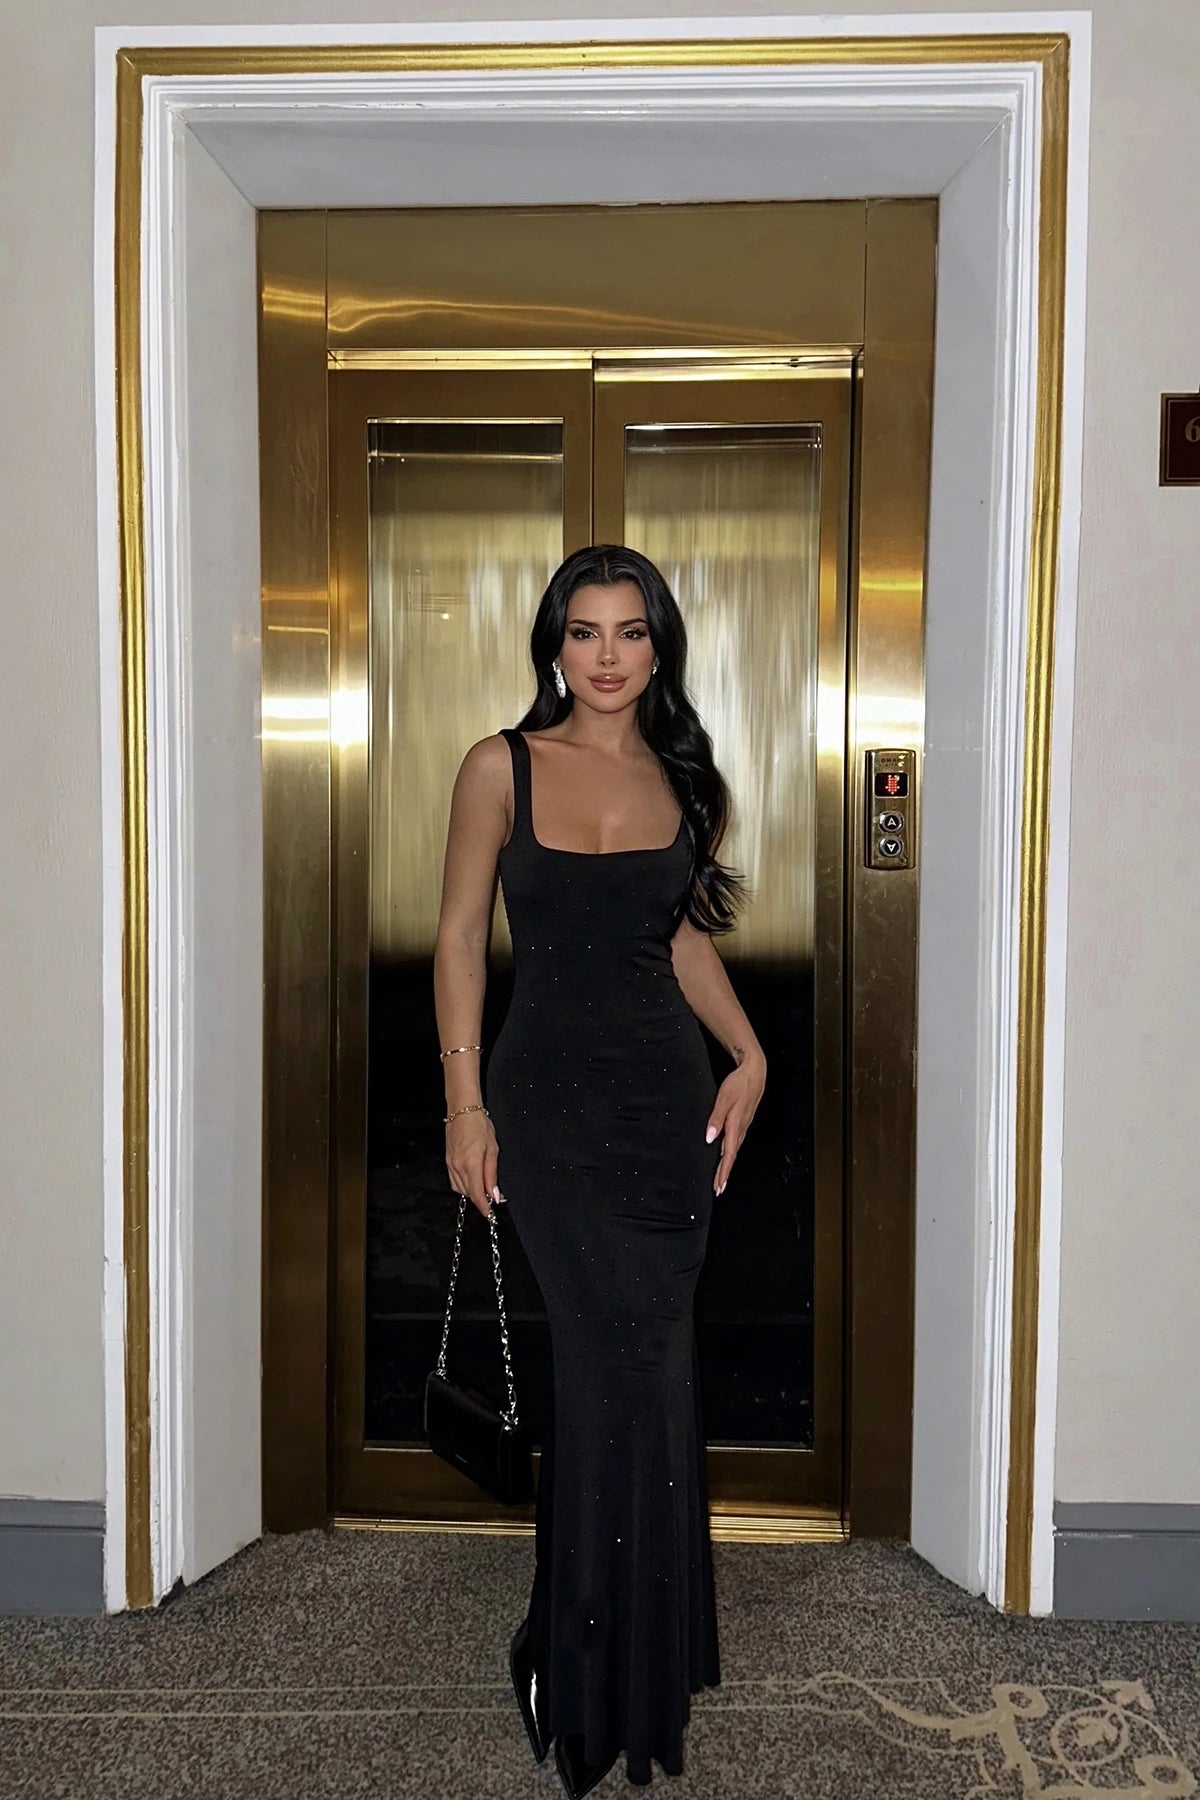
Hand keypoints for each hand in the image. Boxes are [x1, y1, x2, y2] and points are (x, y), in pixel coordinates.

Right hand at [446, 1110, 501, 1217]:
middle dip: (481, 1200)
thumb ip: (492, 1174)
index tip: (490, 1214)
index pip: (477, 1194)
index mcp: (471, 1164)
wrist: (462, 1111)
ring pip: (461, 1189)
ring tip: (484, 1188)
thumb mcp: (493, 1149)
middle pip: (469, 1194)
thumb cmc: (479, 1125)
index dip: (484, 1207)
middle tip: (492, 1199)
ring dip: (472, 1193)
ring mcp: (451, 1165)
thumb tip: (494, 1194)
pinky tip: (472, 1182)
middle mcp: (458, 1167)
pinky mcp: (447, 1162)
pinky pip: (454, 1181)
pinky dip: (463, 1186)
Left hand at [704, 1053, 765, 1194]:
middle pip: (731, 1157)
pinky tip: (725, 1155)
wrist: (754, 1072)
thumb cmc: (739, 1083)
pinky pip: (735, 1142)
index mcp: (736, 1125)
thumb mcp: (724, 1098)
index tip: (718, 1186)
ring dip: (727, 1165)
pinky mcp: (742, 1122)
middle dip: (724, 1174)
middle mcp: (741, 1129)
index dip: (723, 1172)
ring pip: (734, 1150)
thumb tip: (709, 1138)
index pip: (728, 1155)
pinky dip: (729, 1153)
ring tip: (720, 1178)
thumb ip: (716, 1118)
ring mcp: (743, 1126)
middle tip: (718, 1190)